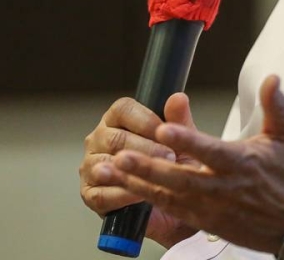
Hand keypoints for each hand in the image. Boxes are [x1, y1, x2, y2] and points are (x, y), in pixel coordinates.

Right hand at [80, 94, 200, 247]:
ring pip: (106, 165)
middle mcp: (99, 138)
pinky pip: (101, 194)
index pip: (124, 109)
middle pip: (115, 138)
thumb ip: (178, 120)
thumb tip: (179, 98)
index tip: (166, 131)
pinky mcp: (89, 193)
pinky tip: (140, 195)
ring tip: (155, 176)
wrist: (171, 200)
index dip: (146, 120)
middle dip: (145, 148)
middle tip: (169, 157)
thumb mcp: (180, 141)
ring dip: (133, 172)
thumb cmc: (172, 162)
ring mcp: (90, 165)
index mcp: (118, 118)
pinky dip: (121, 195)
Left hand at [94, 75, 283, 253]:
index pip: (210, 150)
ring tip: (108, 172)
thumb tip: (272, 78)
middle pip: (180, 177)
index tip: (163, 128)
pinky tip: (124, 189)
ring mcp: (212, 207)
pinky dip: (147, 200)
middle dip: (148, 166)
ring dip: (137, 183)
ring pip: (168, 195)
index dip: (187, 140)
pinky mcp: (205, 221)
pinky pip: (171, 210)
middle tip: (121, 155)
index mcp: (242, 163)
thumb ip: (276, 106)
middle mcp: (223, 187)